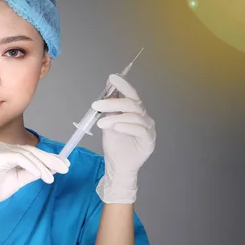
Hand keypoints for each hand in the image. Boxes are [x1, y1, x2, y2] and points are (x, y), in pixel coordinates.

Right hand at [0, 142, 69, 238]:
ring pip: (27, 154)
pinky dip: (31, 166)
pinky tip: (41, 175)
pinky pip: (19, 158)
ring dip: (42, 166)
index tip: (64, 164)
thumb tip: (51, 169)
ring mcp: (0, 149)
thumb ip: (33, 173)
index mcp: (9, 152)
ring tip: (51, 178)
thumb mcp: (18, 180)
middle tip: (65, 167)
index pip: (33, 152)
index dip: (50, 158)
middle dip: (50, 160)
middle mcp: (4, 147)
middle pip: (32, 151)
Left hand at [91, 74, 155, 203]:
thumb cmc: (115, 144)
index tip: (111, 78)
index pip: (131, 94)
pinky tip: (115, 127)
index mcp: (135, 111)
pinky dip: (126, 126)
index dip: (123, 85)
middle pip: (131, 104)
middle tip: (95, 105)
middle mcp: (144, 117)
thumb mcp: (108, 122)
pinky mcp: (149, 141)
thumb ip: (110, 107)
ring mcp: (148, 129)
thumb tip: (108, 86)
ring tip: (101, 123)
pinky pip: (140, 129)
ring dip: (115, 117)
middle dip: (113, 102)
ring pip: (134, 116)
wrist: (117, 165)